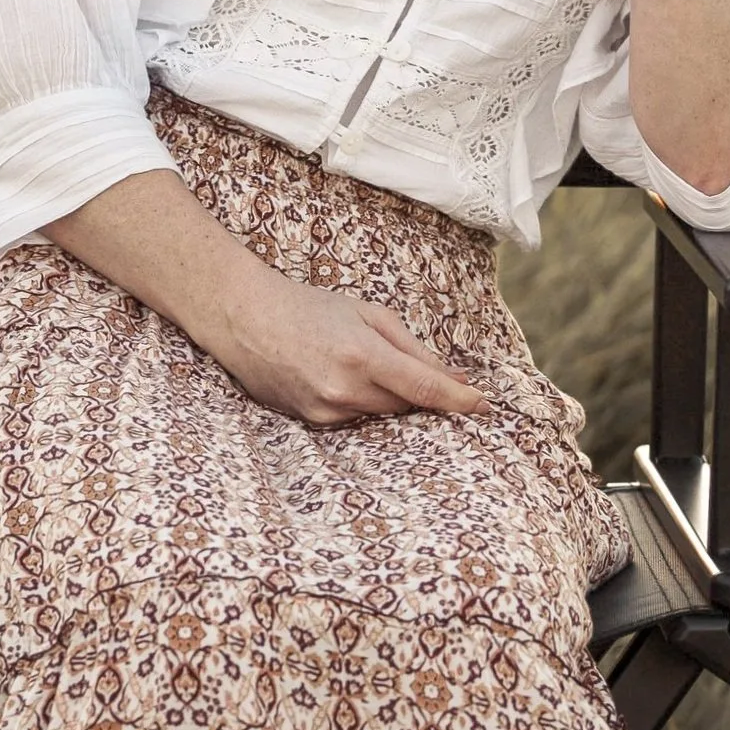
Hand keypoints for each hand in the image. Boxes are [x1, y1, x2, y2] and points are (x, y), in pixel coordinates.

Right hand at [200, 265, 486, 426]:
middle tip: (415, 370)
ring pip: (381, 414)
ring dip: (387, 396)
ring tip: (357, 361)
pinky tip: (337, 375)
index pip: (425, 388)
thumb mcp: (367, 314)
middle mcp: (345, 390)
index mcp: (363, 355)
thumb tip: (453, 376)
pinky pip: (354, 418)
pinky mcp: (311, 422)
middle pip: (407, 406)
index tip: (485, 406)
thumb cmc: (308, 307)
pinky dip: (360, 401)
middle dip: (420, 392)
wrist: (244, 318)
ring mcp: (326, 411)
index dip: (460, 400)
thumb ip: (413, 348)